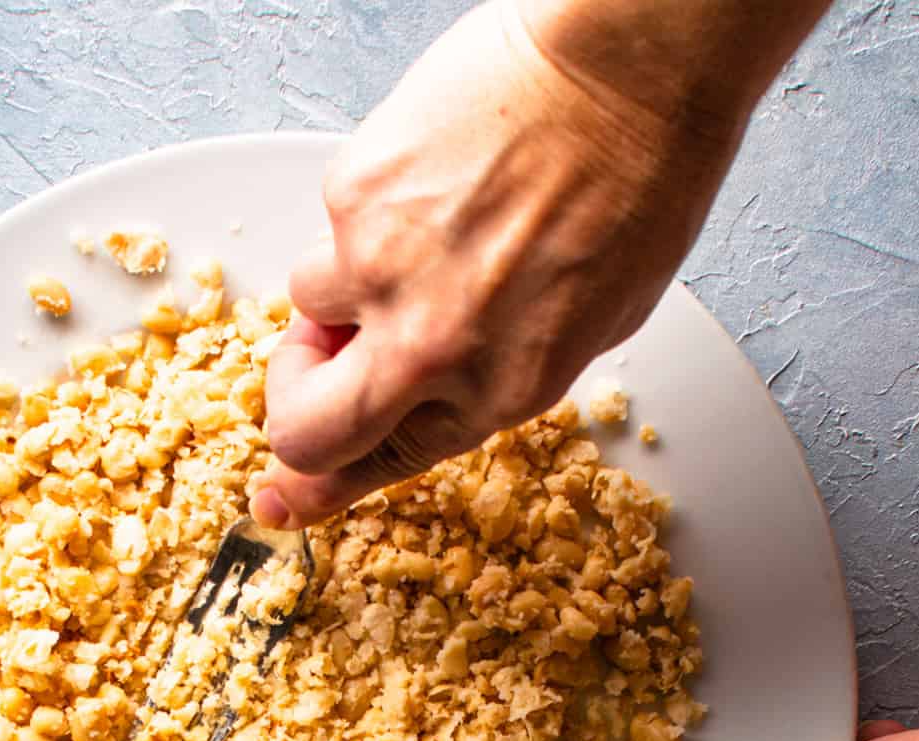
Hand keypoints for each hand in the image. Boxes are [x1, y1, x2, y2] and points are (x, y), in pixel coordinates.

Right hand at [251, 0, 826, 529]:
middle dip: (296, 405)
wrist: (630, 65)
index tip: (284, 498)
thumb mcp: (582, 328)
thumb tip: (409, 408)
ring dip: (345, 284)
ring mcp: (381, 268)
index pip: (375, 464)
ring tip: (418, 233)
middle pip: (302, 427)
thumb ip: (483, 382)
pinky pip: (332, 225)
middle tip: (320, 365)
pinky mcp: (352, 194)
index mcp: (497, 390)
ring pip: (305, 305)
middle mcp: (430, 346)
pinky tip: (430, 180)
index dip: (320, 485)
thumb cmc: (635, 188)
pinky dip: (368, 214)